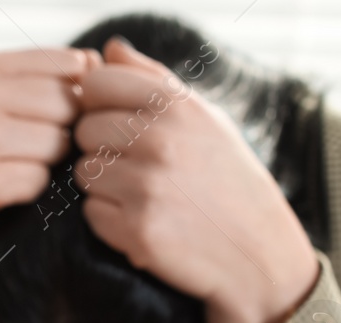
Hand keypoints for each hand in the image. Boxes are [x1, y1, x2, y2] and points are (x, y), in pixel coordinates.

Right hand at [0, 47, 98, 305]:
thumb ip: (32, 78)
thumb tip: (93, 61)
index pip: (66, 67)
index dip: (75, 97)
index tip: (54, 120)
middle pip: (67, 107)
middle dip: (63, 133)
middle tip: (34, 154)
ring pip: (55, 146)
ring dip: (47, 165)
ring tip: (15, 172)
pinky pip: (36, 182)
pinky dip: (29, 192)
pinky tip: (4, 194)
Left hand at [74, 38, 319, 322]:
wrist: (257, 253)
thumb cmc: (225, 180)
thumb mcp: (204, 119)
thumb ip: (153, 81)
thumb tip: (108, 50)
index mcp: (179, 106)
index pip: (97, 83)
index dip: (97, 104)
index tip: (115, 121)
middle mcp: (161, 140)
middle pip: (83, 129)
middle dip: (100, 148)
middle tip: (136, 167)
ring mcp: (147, 185)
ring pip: (83, 172)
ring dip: (104, 187)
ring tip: (146, 195)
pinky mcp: (136, 228)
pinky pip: (91, 213)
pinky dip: (110, 221)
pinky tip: (145, 222)